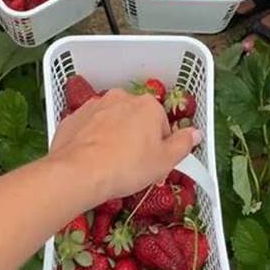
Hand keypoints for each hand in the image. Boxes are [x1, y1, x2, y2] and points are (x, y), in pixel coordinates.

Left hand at [51, 89, 199, 205]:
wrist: (78, 172)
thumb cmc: (128, 167)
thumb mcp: (165, 161)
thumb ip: (183, 144)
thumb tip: (196, 133)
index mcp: (148, 105)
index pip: (162, 125)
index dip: (160, 148)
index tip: (153, 165)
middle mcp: (121, 97)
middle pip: (136, 119)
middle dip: (137, 138)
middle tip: (133, 166)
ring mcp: (94, 105)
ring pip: (112, 121)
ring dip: (114, 137)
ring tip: (110, 164)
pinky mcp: (73, 117)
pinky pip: (89, 128)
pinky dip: (92, 139)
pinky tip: (91, 159)